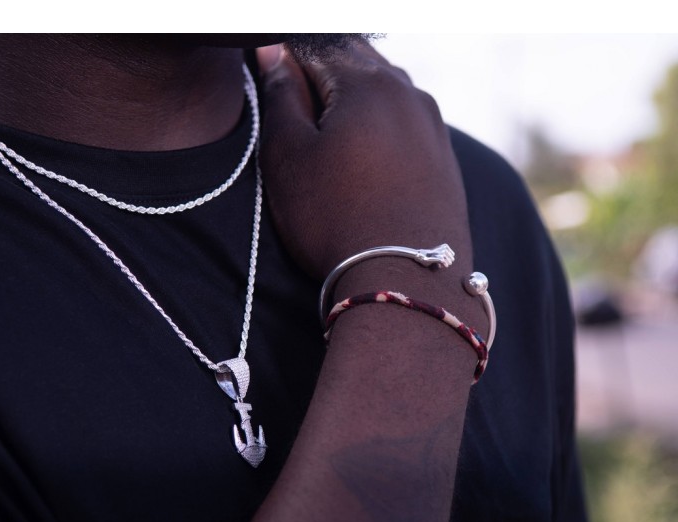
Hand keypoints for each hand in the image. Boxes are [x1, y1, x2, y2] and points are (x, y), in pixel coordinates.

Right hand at [256, 42, 472, 282]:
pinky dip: (380, 123)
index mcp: (367, 83)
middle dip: (322, 69)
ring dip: (352, 96)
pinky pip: (406, 120)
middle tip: (295, 101)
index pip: (316, 45)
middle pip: (356, 60)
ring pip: (385, 89)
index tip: (270, 76)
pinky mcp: (444, 158)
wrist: (406, 282)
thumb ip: (281, 95)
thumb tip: (275, 51)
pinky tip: (364, 152)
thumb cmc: (335, 219)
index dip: (286, 56)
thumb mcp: (289, 157)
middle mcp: (408, 93)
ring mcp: (433, 125)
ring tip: (327, 129)